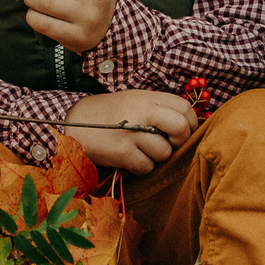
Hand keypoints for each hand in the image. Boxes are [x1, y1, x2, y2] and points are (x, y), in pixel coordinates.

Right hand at [63, 89, 196, 173]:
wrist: (74, 123)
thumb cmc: (109, 114)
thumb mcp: (135, 100)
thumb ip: (159, 108)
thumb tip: (187, 124)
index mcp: (148, 97)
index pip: (185, 107)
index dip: (190, 122)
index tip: (184, 132)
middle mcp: (142, 111)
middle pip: (181, 128)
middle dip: (180, 141)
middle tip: (169, 144)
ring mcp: (131, 132)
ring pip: (164, 152)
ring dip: (157, 157)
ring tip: (142, 151)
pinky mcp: (121, 152)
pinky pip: (146, 167)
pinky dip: (141, 167)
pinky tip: (130, 159)